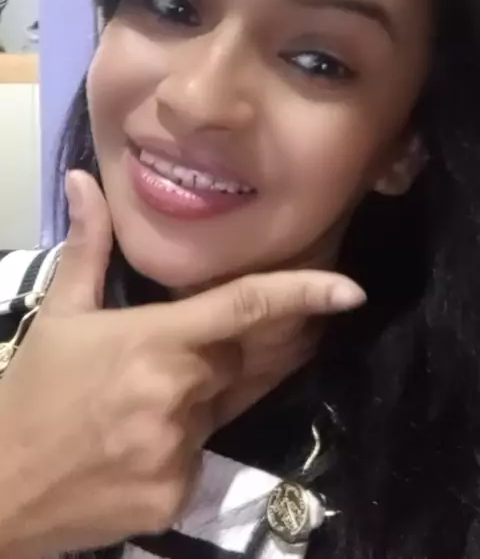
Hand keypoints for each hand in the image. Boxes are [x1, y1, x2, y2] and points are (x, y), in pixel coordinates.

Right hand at [0, 171, 364, 557]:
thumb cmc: (33, 390)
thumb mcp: (60, 314)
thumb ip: (87, 245)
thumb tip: (81, 180)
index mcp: (153, 341)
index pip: (243, 308)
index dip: (304, 294)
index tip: (351, 289)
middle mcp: (177, 394)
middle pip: (240, 358)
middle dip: (233, 347)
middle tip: (202, 342)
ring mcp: (180, 450)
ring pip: (224, 406)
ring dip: (205, 392)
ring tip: (149, 394)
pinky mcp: (178, 496)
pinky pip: (203, 452)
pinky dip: (187, 437)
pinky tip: (141, 436)